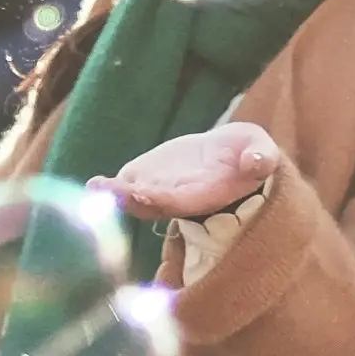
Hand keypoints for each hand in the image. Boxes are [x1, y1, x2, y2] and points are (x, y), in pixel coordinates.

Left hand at [109, 122, 282, 218]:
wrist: (232, 153)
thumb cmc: (249, 153)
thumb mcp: (261, 151)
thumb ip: (261, 157)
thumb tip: (258, 162)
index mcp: (207, 194)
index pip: (184, 202)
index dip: (165, 199)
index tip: (145, 194)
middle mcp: (181, 198)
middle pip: (153, 204)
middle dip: (131, 199)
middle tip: (108, 191)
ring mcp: (162, 188)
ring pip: (136, 197)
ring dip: (116, 195)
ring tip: (96, 187)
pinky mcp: (150, 176)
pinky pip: (129, 184)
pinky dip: (113, 187)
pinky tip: (94, 185)